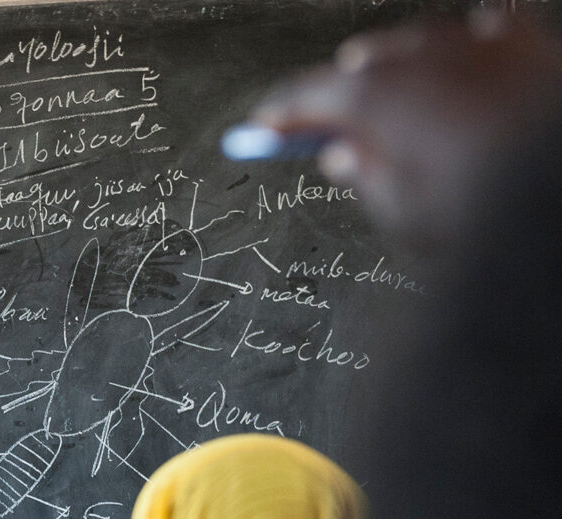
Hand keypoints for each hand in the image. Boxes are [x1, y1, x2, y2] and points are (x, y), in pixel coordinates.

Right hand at [247, 12, 561, 249]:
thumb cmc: (484, 210)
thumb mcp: (407, 214)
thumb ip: (366, 179)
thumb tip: (341, 157)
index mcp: (377, 98)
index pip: (307, 96)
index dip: (281, 113)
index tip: (265, 126)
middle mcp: (421, 58)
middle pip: (365, 62)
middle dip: (344, 86)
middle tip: (331, 116)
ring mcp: (477, 46)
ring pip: (423, 39)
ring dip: (401, 60)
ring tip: (392, 80)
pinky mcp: (527, 47)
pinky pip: (488, 29)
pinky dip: (470, 42)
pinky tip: (468, 50)